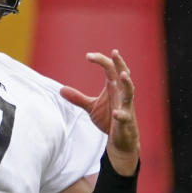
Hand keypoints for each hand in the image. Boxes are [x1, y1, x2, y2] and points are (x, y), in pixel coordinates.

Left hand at [60, 49, 139, 175]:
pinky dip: (120, 114)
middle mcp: (121, 94)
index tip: (88, 56)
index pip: (109, 69)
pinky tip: (115, 113)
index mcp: (113, 87)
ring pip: (130, 92)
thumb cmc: (109, 119)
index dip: (101, 60)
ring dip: (127, 83)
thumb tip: (61, 90)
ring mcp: (126, 106)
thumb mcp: (91, 107)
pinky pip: (125, 116)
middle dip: (120, 64)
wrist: (121, 139)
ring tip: (123, 75)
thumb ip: (78, 98)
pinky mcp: (126, 121)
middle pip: (123, 74)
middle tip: (114, 53)